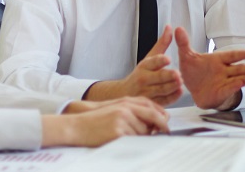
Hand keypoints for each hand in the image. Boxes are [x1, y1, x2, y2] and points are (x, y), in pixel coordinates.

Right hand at [43, 97, 168, 146]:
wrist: (78, 126)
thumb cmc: (97, 120)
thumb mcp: (116, 109)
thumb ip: (134, 111)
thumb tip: (153, 122)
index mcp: (126, 102)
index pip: (151, 106)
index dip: (162, 116)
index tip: (166, 124)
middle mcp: (126, 109)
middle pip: (152, 118)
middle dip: (160, 127)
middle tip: (165, 133)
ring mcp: (122, 120)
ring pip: (143, 132)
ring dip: (142, 137)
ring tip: (128, 137)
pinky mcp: (118, 132)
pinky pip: (134, 140)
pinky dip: (132, 143)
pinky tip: (123, 141)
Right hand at [120, 26, 183, 104]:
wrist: (125, 93)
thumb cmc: (140, 74)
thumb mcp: (149, 57)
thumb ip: (162, 44)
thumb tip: (169, 28)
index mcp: (144, 66)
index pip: (152, 62)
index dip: (160, 60)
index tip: (167, 59)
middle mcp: (144, 79)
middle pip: (158, 77)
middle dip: (168, 75)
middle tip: (177, 74)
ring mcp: (147, 92)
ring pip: (161, 90)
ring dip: (172, 86)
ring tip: (180, 82)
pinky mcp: (152, 103)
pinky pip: (163, 101)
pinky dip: (172, 97)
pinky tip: (178, 92)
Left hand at [175, 27, 244, 109]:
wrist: (193, 89)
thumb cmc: (194, 72)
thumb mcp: (186, 57)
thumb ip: (183, 43)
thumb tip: (178, 28)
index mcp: (217, 60)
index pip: (229, 56)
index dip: (238, 55)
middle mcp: (223, 70)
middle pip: (238, 69)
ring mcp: (224, 81)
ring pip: (238, 79)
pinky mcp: (222, 92)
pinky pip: (231, 88)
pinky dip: (237, 87)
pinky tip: (244, 85)